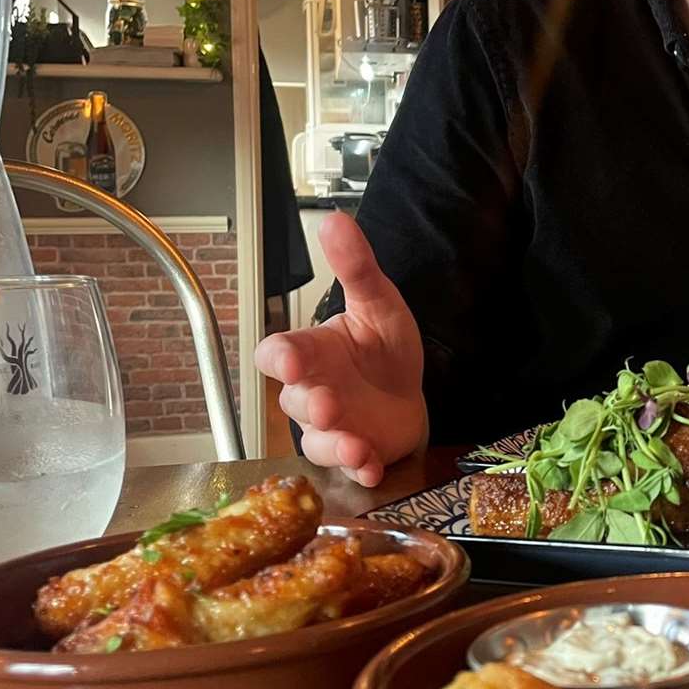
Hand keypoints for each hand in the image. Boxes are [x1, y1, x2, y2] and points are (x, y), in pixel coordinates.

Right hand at [254, 212, 425, 486]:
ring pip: (318, 439)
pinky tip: (371, 466)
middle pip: (294, 400)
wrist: (411, 391)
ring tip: (354, 443)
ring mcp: (332, 426)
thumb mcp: (379, 303)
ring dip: (334, 443)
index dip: (279, 358)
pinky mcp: (356, 452)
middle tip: (326, 402)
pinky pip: (349, 467)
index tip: (290, 359)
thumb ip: (357, 268)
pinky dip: (358, 469)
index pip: (278, 353)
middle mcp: (313, 391)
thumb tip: (335, 220)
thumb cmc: (382, 348)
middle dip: (308, 403)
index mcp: (313, 352)